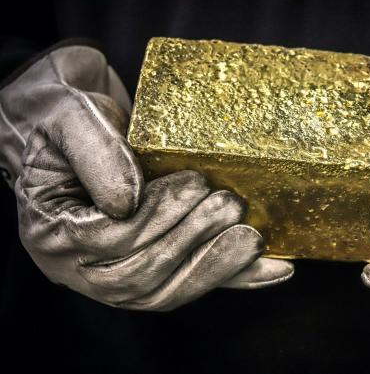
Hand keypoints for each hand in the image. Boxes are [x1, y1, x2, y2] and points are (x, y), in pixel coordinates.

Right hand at [0, 41, 293, 310]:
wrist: (78, 121)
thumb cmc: (67, 116)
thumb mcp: (70, 119)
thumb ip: (95, 153)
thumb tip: (128, 201)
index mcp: (54, 233)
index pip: (107, 241)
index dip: (155, 218)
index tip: (195, 184)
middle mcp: (84, 265)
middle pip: (140, 276)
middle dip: (192, 242)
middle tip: (229, 204)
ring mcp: (120, 271)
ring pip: (168, 291)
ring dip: (215, 265)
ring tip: (251, 236)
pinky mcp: (157, 264)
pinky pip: (194, 280)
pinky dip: (237, 277)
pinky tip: (277, 270)